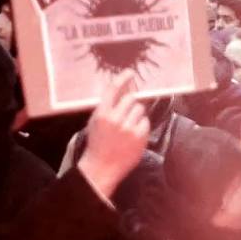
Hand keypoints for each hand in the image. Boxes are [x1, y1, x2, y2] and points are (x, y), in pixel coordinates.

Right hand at [77, 72, 149, 199]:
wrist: (102, 167)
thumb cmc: (97, 143)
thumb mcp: (95, 122)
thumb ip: (106, 107)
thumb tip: (120, 90)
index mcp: (101, 114)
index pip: (113, 90)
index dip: (123, 79)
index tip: (130, 73)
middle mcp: (115, 119)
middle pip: (131, 98)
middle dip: (131, 101)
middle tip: (128, 109)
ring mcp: (129, 128)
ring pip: (139, 110)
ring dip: (136, 114)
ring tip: (127, 125)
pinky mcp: (140, 136)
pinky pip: (145, 122)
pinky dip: (141, 125)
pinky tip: (132, 134)